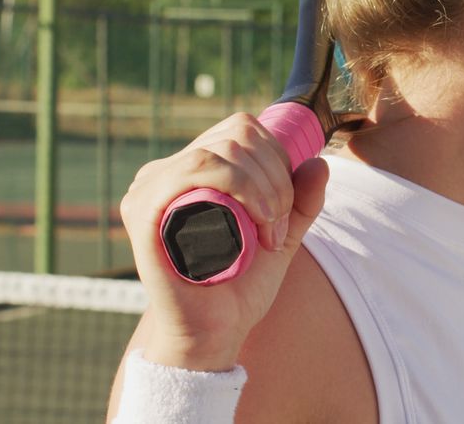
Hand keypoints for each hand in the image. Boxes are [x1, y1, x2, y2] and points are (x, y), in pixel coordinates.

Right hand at [119, 112, 329, 370]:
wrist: (212, 334)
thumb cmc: (238, 288)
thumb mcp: (280, 237)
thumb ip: (300, 203)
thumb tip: (319, 161)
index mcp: (190, 170)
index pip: (241, 129)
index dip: (277, 157)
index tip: (284, 209)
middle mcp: (164, 172)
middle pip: (236, 135)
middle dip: (276, 177)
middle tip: (279, 226)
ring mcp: (149, 189)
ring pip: (220, 151)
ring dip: (262, 187)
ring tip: (269, 230)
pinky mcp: (143, 211)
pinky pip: (194, 169)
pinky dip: (239, 187)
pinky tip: (255, 222)